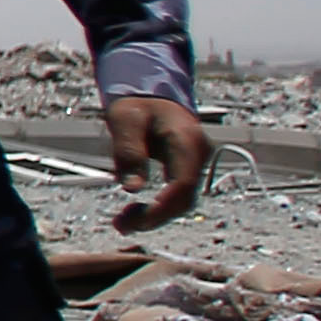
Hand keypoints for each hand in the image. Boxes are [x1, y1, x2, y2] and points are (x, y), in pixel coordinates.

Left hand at [103, 94, 207, 231]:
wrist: (152, 95)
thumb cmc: (138, 103)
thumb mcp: (125, 119)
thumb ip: (129, 151)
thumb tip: (132, 188)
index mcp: (187, 140)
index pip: (183, 182)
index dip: (162, 205)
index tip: (137, 218)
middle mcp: (198, 155)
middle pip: (185, 198)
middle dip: (155, 217)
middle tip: (121, 225)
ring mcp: (195, 165)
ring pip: (181, 202)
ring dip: (154, 216)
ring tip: (122, 222)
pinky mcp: (186, 172)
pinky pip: (176, 197)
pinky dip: (156, 209)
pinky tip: (134, 213)